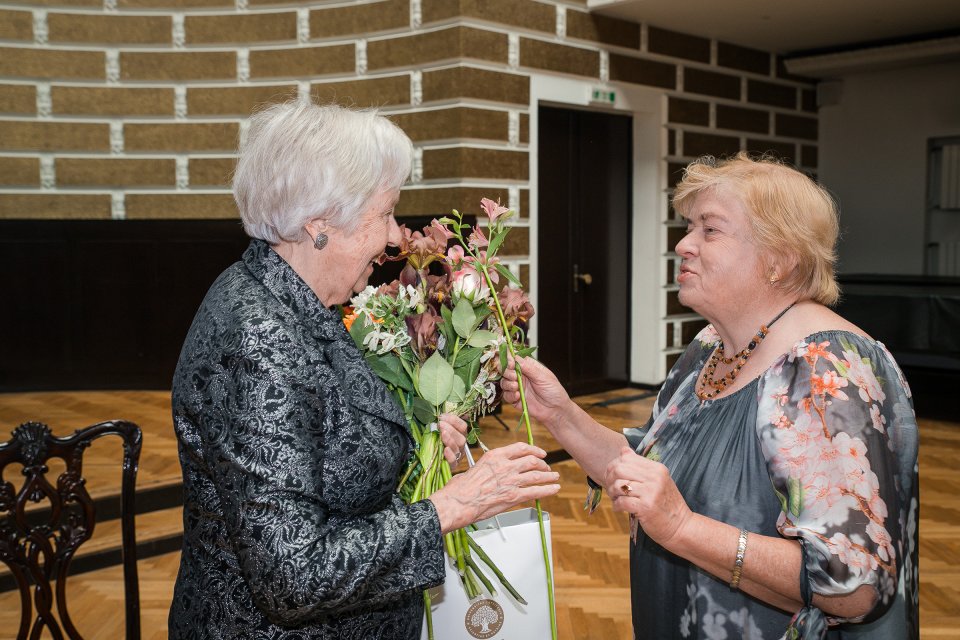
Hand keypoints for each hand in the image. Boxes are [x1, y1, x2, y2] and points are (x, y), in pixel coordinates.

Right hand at [429, 442, 560, 533]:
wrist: (458, 502)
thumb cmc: (461, 488)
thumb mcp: (475, 467)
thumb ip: (489, 466)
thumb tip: (492, 470)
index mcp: (495, 456)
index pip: (520, 448)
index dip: (534, 449)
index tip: (539, 452)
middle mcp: (506, 466)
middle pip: (532, 461)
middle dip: (542, 464)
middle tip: (546, 467)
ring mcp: (511, 481)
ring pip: (537, 475)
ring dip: (549, 476)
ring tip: (555, 477)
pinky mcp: (513, 497)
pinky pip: (536, 492)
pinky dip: (548, 490)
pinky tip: (554, 489)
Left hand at [438, 413, 467, 467]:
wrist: (432, 462)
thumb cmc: (436, 444)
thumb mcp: (439, 432)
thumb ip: (442, 423)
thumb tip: (442, 412)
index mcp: (460, 436)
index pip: (462, 426)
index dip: (454, 420)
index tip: (442, 416)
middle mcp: (461, 446)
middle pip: (461, 437)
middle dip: (451, 429)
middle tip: (440, 424)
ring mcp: (457, 456)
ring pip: (458, 447)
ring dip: (450, 439)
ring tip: (442, 434)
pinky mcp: (452, 466)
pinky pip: (454, 461)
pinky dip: (450, 455)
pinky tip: (445, 450)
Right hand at [501, 356, 571, 424]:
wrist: (555, 409)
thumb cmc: (553, 391)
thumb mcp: (543, 377)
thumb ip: (528, 368)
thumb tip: (515, 358)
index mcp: (528, 367)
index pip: (514, 359)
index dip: (509, 360)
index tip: (510, 364)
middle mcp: (521, 376)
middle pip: (506, 370)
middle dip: (507, 372)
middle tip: (514, 376)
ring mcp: (517, 387)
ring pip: (504, 382)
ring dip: (508, 384)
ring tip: (516, 387)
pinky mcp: (515, 399)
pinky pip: (506, 395)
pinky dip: (510, 395)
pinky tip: (518, 396)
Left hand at [605, 446, 692, 547]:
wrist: (681, 526)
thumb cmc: (667, 504)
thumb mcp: (658, 481)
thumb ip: (641, 466)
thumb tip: (623, 450)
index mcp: (657, 468)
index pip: (626, 458)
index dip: (614, 467)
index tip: (613, 477)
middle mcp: (654, 477)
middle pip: (619, 469)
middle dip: (610, 479)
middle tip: (612, 489)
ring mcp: (651, 492)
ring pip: (618, 485)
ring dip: (612, 493)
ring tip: (617, 499)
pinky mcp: (646, 507)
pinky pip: (621, 501)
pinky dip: (616, 505)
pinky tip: (619, 508)